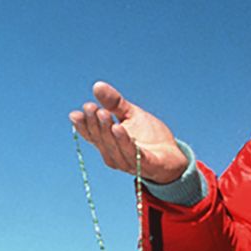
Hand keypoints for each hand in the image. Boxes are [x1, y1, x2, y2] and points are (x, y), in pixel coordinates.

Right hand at [69, 81, 188, 183]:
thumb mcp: (130, 114)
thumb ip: (114, 102)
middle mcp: (114, 154)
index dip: (82, 125)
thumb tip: (97, 85)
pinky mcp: (145, 164)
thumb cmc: (149, 136)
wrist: (172, 156)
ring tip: (104, 113)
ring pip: (113, 146)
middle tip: (91, 107)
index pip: (90, 134)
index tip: (78, 112)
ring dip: (107, 131)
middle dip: (94, 123)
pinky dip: (124, 141)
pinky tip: (118, 128)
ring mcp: (128, 161)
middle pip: (101, 139)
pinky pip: (132, 153)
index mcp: (108, 143)